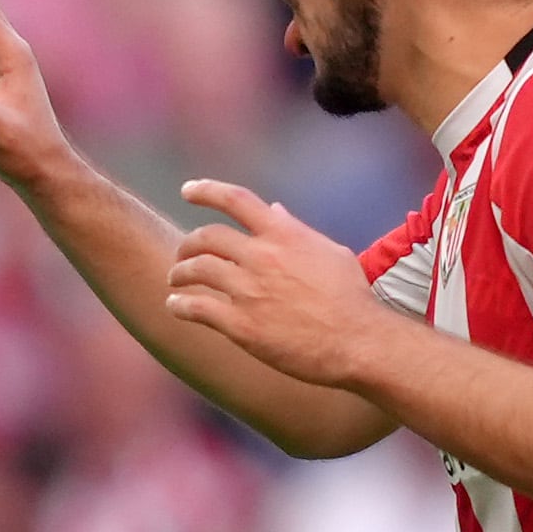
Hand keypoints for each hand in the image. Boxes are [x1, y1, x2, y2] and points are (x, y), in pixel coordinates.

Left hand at [165, 179, 389, 387]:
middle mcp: (262, 256)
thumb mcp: (331, 252)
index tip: (188, 190)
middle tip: (183, 255)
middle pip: (207, 237)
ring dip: (179, 273)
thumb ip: (297, 231)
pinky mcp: (240, 325)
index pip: (237, 200)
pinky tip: (176, 306)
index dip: (207, 190)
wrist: (356, 341)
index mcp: (284, 234)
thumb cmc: (350, 297)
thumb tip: (275, 211)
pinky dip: (179, 305)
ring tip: (176, 280)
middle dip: (188, 244)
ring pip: (195, 270)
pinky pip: (196, 308)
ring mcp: (248, 290)